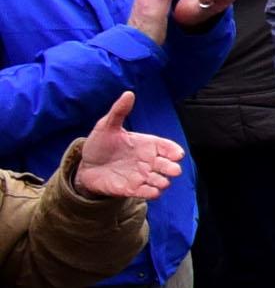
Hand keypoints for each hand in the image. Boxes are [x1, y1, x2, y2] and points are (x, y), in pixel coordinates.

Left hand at [60, 95, 179, 205]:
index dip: (174, 151)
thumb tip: (129, 93)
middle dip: (173, 169)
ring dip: (163, 182)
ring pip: (162, 182)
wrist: (85, 166)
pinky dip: (153, 193)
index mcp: (147, 145)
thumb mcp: (106, 125)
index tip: (177, 154)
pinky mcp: (133, 189)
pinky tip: (150, 190)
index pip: (169, 147)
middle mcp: (148, 161)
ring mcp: (142, 176)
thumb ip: (119, 111)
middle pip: (170, 166)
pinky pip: (150, 193)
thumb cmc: (99, 144)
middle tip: (171, 169)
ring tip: (158, 181)